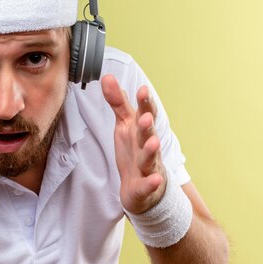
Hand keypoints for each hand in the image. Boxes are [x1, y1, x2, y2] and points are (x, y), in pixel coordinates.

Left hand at [101, 74, 166, 213]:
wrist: (142, 187)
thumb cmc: (134, 150)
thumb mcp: (124, 124)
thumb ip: (118, 102)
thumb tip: (107, 76)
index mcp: (141, 130)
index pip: (145, 114)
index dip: (145, 103)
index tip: (142, 89)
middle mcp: (147, 146)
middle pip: (148, 134)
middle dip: (147, 125)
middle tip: (145, 117)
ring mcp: (148, 167)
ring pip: (150, 158)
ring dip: (152, 151)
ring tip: (154, 143)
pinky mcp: (145, 186)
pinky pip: (149, 184)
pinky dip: (152, 182)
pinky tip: (155, 179)